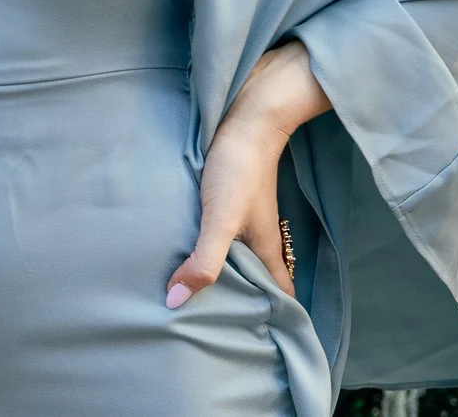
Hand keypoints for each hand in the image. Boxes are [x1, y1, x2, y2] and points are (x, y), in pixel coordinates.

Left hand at [166, 40, 329, 308]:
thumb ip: (203, 261)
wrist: (245, 112)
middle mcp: (260, 233)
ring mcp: (246, 211)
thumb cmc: (238, 167)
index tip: (267, 346)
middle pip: (261, 276)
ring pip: (242, 251)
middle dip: (249, 301)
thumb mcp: (220, 218)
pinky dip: (212, 243)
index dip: (280, 319)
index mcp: (265, 247)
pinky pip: (224, 228)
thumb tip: (175, 302)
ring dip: (227, 271)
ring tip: (201, 292)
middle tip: (225, 325)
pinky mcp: (229, 191)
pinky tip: (189, 243)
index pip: (282, 294)